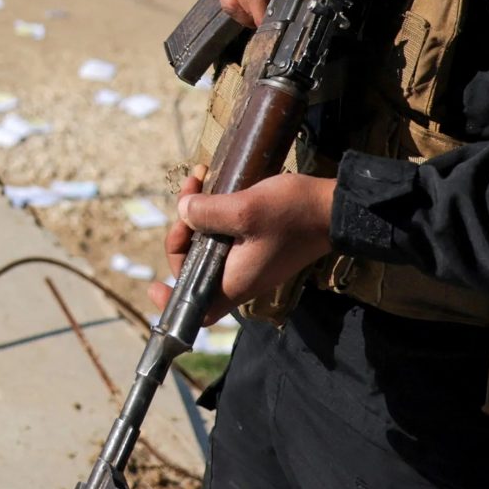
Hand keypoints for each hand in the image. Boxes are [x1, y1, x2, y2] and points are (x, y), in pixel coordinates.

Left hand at [150, 171, 336, 315]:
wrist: (334, 208)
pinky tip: (211, 183)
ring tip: (198, 178)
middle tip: (188, 196)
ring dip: (196, 214)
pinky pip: (222, 234)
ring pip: (206, 245)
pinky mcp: (256, 244)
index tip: (154, 283)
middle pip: (193, 266)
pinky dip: (212, 212)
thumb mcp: (245, 210)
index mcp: (235, 282)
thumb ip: (207, 214)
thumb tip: (182, 212)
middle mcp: (239, 277)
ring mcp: (248, 260)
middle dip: (182, 231)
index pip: (197, 310)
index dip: (172, 300)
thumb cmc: (293, 214)